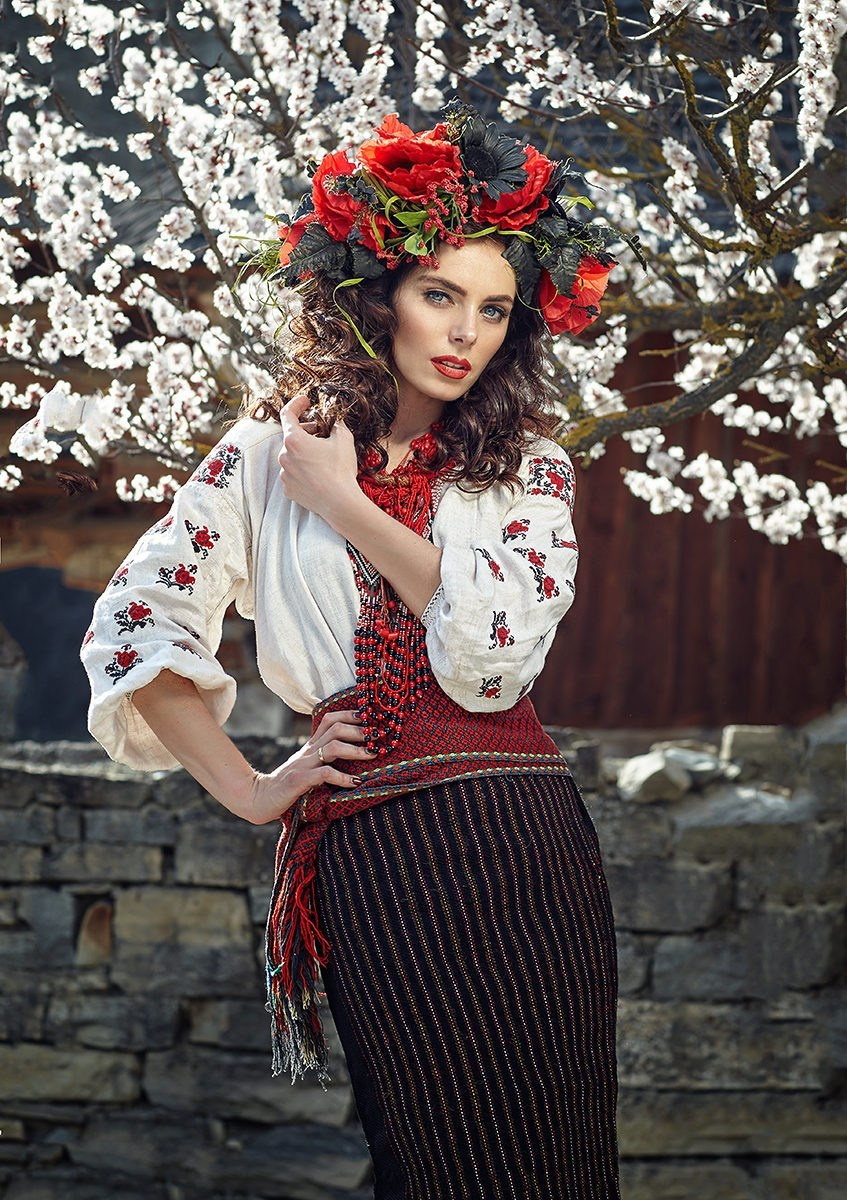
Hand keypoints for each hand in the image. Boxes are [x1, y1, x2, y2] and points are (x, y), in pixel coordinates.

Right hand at [241, 709, 374, 824]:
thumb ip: (325, 760)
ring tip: (373, 755)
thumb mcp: (308, 767)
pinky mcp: (299, 781)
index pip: (330, 719)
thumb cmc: (288, 786)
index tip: (372, 718)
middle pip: (335, 728)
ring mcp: (303, 765)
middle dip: (360, 730)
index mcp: (311, 746)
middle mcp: (308, 751)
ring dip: (356, 750)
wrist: (259, 799)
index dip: (351, 715)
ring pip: (333, 747)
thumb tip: (355, 755)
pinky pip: (324, 774)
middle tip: (379, 737)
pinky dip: (343, 777)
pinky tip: (355, 783)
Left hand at [278, 392, 359, 521]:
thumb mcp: (344, 438)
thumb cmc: (340, 469)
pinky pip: (294, 474)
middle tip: (323, 433)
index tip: (305, 401)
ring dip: (305, 452)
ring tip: (323, 457)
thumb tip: (335, 421)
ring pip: (292, 456)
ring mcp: (284, 474)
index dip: (296, 404)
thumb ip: (336, 424)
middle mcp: (283, 456)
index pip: (287, 413)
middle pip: (291, 436)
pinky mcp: (288, 489)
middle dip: (306, 431)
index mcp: (293, 440)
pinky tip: (319, 474)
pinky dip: (303, 470)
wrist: (340, 503)